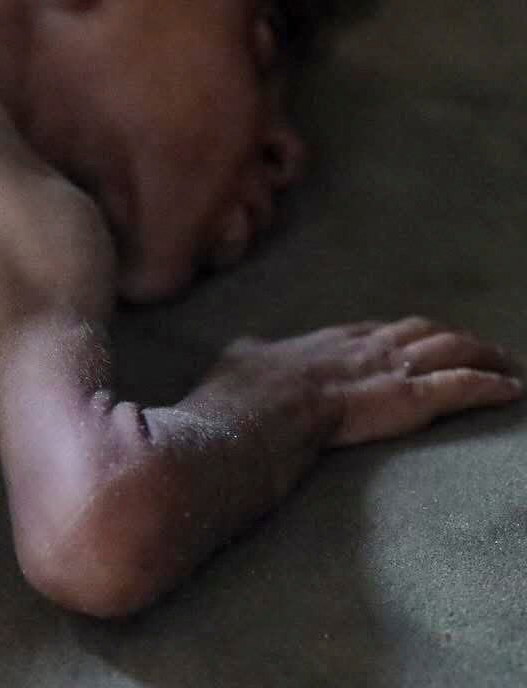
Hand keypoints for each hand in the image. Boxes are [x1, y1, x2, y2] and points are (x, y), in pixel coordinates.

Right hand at [222, 317, 521, 446]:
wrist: (261, 409)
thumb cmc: (243, 391)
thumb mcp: (240, 356)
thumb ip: (252, 349)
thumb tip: (247, 346)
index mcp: (326, 339)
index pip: (373, 329)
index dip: (397, 333)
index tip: (410, 337)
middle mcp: (365, 345)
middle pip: (420, 331)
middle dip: (448, 337)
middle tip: (473, 345)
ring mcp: (390, 368)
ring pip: (450, 350)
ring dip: (481, 353)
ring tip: (505, 360)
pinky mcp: (410, 397)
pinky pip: (461, 386)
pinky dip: (489, 385)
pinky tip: (511, 388)